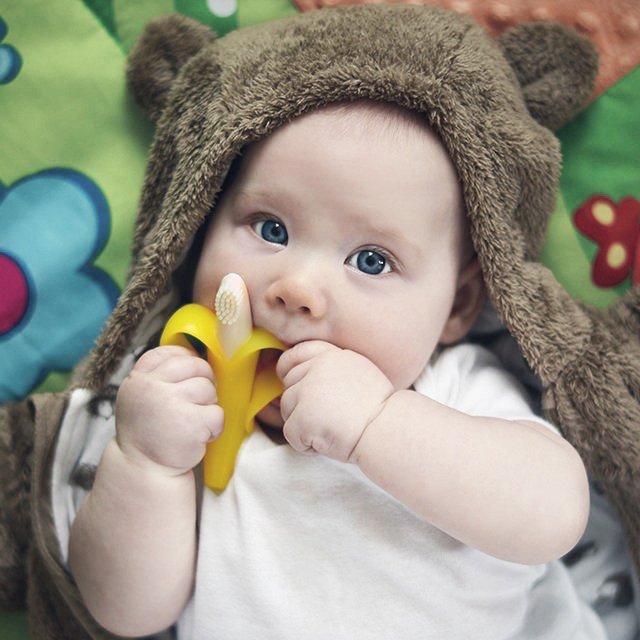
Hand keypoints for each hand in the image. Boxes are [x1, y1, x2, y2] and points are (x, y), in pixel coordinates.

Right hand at [116, 345, 223, 474]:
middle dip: (203, 382)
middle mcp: (151, 388)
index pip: (170, 353)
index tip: (189, 377)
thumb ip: (160, 375)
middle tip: (196, 402)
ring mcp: (171, 404)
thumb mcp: (142, 396)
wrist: (144, 469)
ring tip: (192, 423)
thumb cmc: (150, 430)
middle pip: (196, 366)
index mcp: (138, 379)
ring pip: (209, 389)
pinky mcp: (191, 423)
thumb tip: (195, 355)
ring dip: (208, 406)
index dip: (187, 361)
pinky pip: (217, 413)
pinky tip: (198, 437)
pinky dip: (214, 428)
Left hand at [277, 341, 393, 461]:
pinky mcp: (303, 416)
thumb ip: (331, 369)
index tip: (289, 381)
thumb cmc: (379, 411)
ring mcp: (307, 391)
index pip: (296, 354)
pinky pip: (291, 433)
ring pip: (287, 410)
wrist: (388, 431)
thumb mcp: (359, 373)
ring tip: (332, 430)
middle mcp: (316, 368)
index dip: (288, 369)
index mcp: (331, 356)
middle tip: (328, 419)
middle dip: (301, 407)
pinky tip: (328, 442)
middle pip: (290, 387)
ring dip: (304, 426)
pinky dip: (306, 445)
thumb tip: (302, 375)